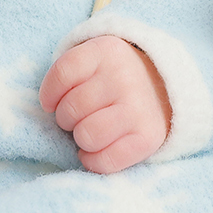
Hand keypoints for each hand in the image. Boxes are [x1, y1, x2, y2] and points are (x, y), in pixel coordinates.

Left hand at [39, 37, 170, 174]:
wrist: (164, 88)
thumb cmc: (113, 78)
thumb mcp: (92, 60)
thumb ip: (67, 75)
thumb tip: (48, 108)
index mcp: (105, 51)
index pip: (62, 74)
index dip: (49, 94)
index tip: (51, 103)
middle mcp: (124, 77)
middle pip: (71, 109)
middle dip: (66, 119)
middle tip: (80, 116)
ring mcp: (138, 108)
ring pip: (86, 136)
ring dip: (80, 139)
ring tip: (89, 132)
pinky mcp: (148, 138)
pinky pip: (104, 161)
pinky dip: (93, 161)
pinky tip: (96, 150)